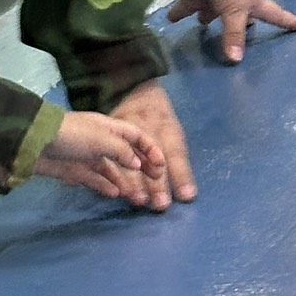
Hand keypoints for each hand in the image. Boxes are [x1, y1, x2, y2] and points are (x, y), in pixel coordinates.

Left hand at [35, 109, 167, 205]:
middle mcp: (100, 140)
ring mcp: (87, 156)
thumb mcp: (100, 139)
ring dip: (125, 182)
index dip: (149, 148)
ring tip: (138, 198)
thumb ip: (121, 151)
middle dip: (141, 168)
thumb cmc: (72, 135)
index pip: (135, 135)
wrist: (35, 143)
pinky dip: (106, 186)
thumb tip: (138, 165)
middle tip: (156, 183)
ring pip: (111, 170)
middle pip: (125, 154)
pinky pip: (95, 179)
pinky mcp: (75, 170)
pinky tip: (116, 195)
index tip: (162, 165)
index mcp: (108, 127)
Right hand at [109, 79, 194, 207]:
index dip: (181, 173)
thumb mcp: (172, 131)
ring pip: (129, 155)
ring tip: (138, 201)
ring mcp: (126, 125)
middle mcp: (146, 124)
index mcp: (166, 125)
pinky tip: (114, 191)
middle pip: (153, 156)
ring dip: (134, 180)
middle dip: (157, 182)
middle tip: (161, 205)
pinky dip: (110, 172)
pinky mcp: (107, 130)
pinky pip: (108, 152)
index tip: (187, 195)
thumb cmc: (158, 120)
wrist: (134, 90)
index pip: (175, 151)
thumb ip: (177, 163)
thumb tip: (187, 194)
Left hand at [166, 0, 295, 64]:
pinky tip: (170, 18)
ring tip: (199, 23)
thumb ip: (234, 35)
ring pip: (215, 4)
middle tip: (234, 32)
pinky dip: (182, 9)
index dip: (289, 21)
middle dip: (236, 21)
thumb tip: (236, 60)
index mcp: (253, 1)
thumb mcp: (235, 12)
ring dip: (207, 13)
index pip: (276, 15)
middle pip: (241, 11)